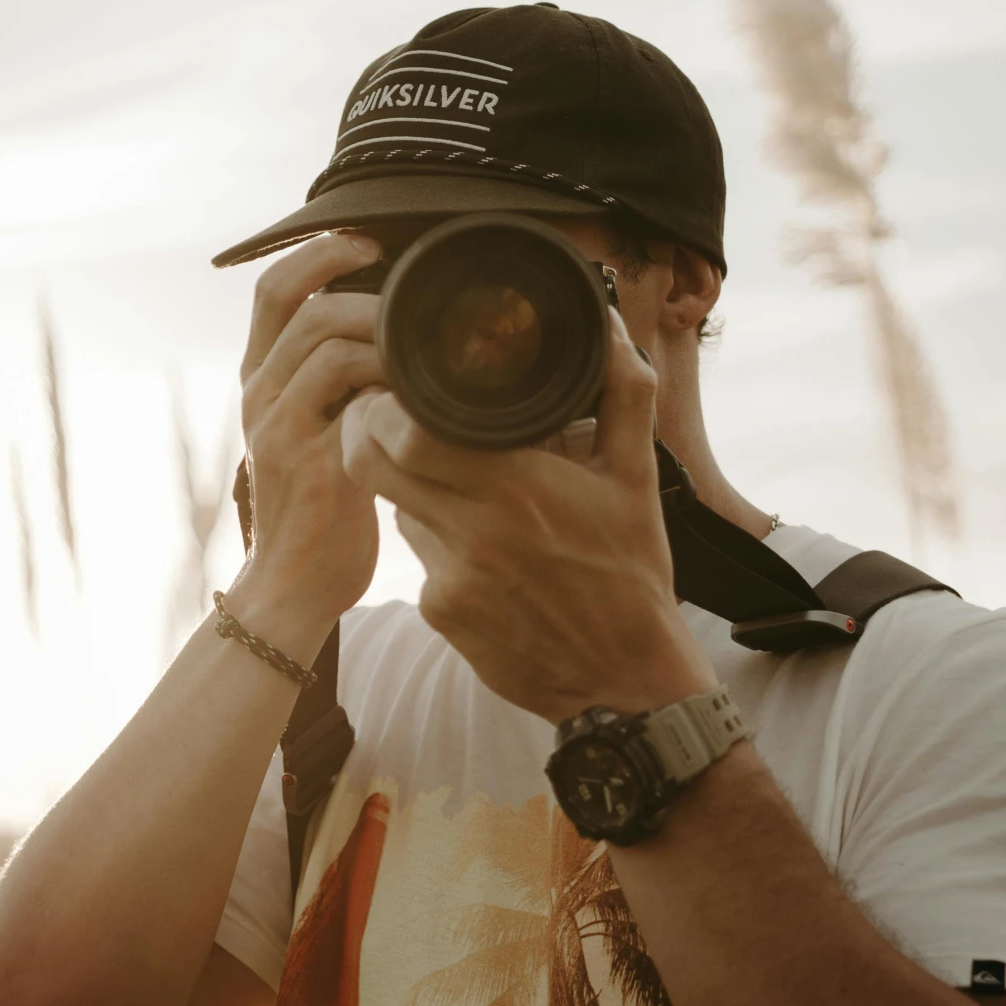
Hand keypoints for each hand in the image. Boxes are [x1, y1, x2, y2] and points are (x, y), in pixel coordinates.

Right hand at [232, 231, 385, 658]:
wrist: (296, 588)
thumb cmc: (326, 514)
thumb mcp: (330, 434)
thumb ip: (348, 387)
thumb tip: (406, 340)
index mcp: (263, 379)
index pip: (274, 287)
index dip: (320, 252)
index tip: (371, 243)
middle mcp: (258, 390)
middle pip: (296, 297)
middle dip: (359, 279)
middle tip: (409, 287)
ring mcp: (272, 417)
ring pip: (322, 332)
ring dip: (381, 324)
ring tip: (422, 343)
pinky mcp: (296, 449)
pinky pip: (341, 383)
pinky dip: (385, 372)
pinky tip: (417, 386)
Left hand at [341, 312, 715, 721]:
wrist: (624, 680)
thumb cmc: (632, 570)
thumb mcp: (637, 476)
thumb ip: (624, 391)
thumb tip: (609, 325)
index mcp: (516, 486)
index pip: (406, 431)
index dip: (387, 401)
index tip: (402, 383)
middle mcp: (472, 531)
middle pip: (370, 463)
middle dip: (368, 429)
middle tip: (386, 410)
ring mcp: (448, 578)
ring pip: (395, 506)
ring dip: (411, 484)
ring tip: (461, 480)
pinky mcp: (439, 614)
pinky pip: (420, 555)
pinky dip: (438, 537)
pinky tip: (481, 542)